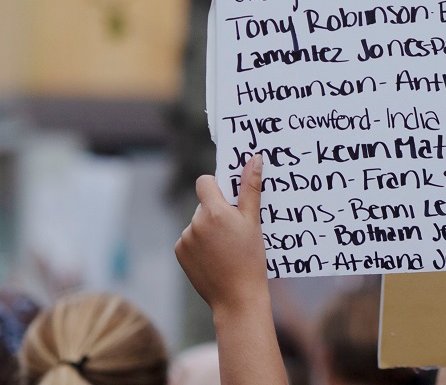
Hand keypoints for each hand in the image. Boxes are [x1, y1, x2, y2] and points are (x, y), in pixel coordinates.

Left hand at [175, 154, 267, 314]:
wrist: (236, 298)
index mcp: (213, 211)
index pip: (205, 181)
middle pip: (205, 203)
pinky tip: (215, 255)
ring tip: (226, 246)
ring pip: (198, 221)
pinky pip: (190, 237)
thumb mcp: (253, 221)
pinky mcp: (180, 253)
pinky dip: (201, 242)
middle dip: (218, 209)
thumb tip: (255, 158)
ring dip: (209, 227)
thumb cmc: (250, 258)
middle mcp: (194, 223)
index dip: (217, 185)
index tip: (231, 197)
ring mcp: (184, 239)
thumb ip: (251, 188)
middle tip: (236, 228)